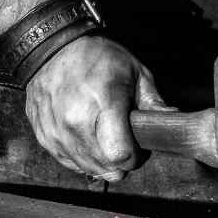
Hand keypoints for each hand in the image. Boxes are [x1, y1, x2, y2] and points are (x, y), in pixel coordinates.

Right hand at [25, 35, 173, 180]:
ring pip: (87, 168)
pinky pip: (69, 162)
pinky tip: (89, 139)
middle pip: (106, 167)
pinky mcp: (44, 136)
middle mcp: (75, 120)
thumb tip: (174, 122)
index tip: (139, 148)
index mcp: (103, 102)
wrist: (53, 48)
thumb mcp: (137, 73)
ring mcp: (56, 130)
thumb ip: (155, 104)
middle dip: (121, 161)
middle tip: (125, 141)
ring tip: (106, 137)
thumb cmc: (98, 59)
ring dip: (102, 161)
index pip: (120, 154)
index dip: (135, 158)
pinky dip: (83, 157)